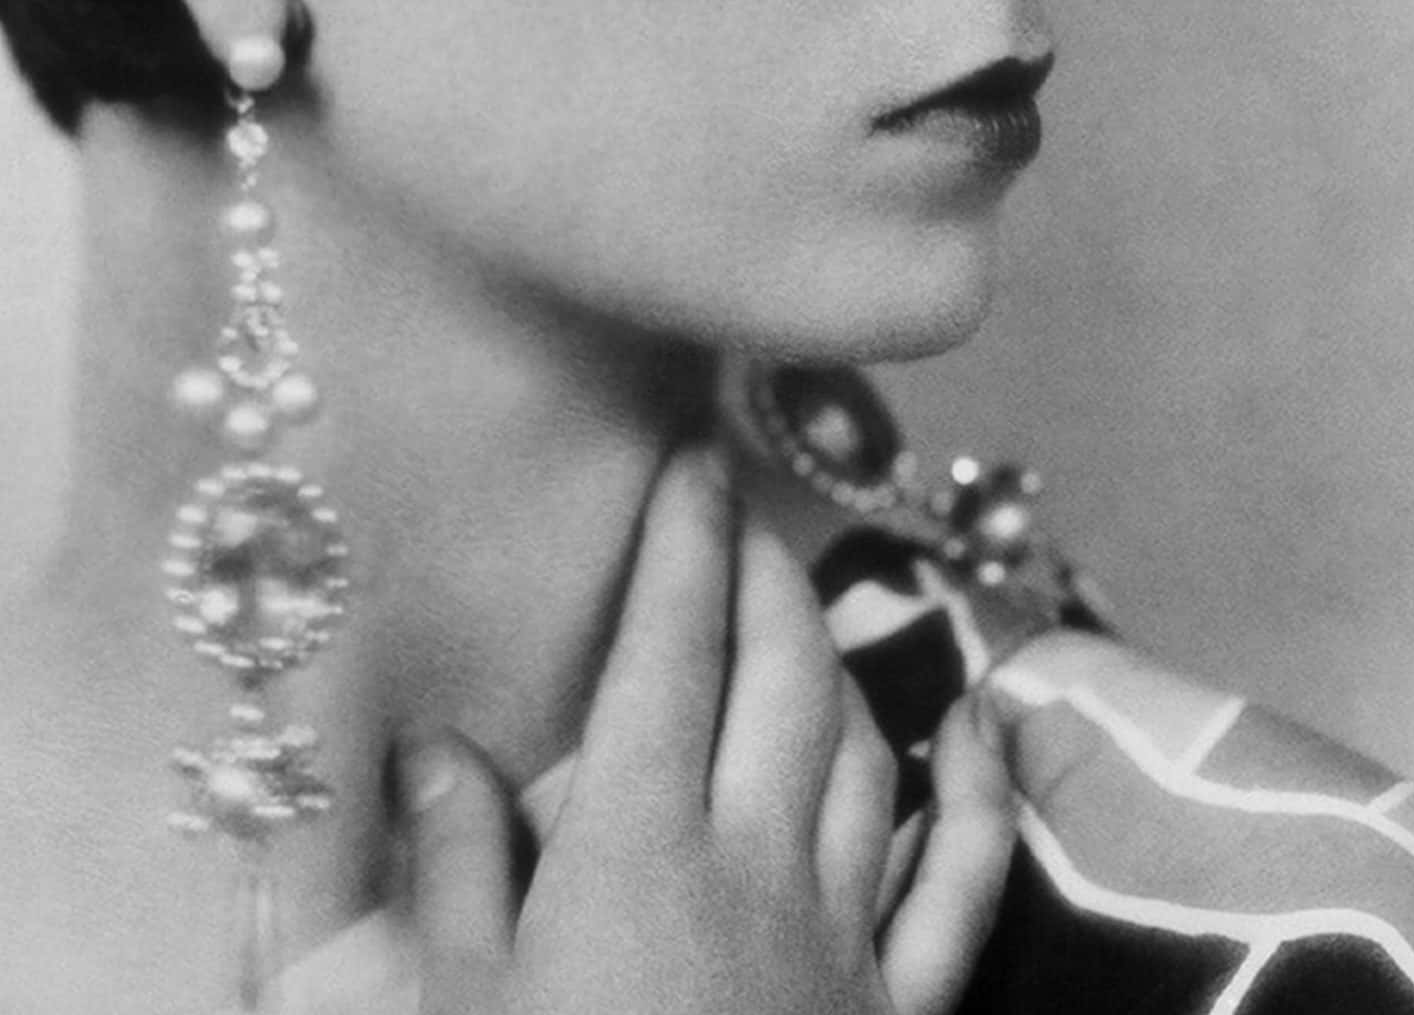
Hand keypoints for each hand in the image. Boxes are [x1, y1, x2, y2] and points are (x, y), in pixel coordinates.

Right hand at [403, 446, 1013, 1014]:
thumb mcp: (461, 1009)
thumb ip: (457, 869)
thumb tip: (438, 745)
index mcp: (636, 847)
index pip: (667, 653)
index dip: (680, 543)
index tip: (688, 454)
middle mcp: (754, 860)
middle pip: (777, 674)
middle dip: (761, 574)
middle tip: (737, 509)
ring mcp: (842, 934)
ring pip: (859, 749)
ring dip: (839, 655)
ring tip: (812, 595)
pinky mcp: (899, 1011)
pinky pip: (958, 883)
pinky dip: (974, 797)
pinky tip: (973, 733)